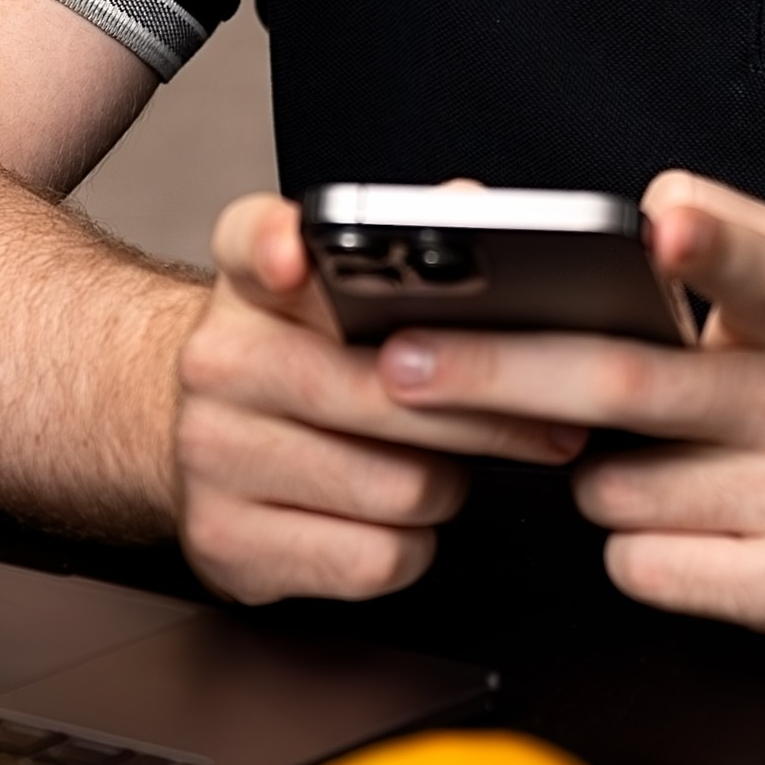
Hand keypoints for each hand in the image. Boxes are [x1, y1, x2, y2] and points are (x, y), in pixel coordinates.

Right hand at [172, 195, 587, 603]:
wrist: (211, 441)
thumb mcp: (344, 290)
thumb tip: (472, 206)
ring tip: (446, 463)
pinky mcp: (228, 544)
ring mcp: (211, 458)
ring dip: (448, 484)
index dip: (275, 245)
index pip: (251, 240)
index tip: (292, 255)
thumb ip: (409, 241)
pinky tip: (396, 515)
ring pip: (398, 486)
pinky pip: (376, 559)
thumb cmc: (310, 358)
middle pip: (384, 391)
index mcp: (253, 283)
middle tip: (553, 424)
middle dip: (488, 416)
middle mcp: (217, 363)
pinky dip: (412, 543)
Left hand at [373, 172, 764, 643]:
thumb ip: (730, 235)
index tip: (661, 219)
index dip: (709, 243)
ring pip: (615, 493)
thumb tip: (644, 204)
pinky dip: (633, 544)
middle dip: (498, 373)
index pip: (761, 271)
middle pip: (628, 391)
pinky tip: (687, 520)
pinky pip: (643, 568)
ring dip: (591, 475)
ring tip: (654, 457)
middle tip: (401, 364)